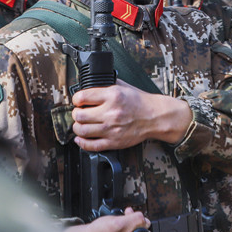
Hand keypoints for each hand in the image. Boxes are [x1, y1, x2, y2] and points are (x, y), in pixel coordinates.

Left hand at [72, 80, 192, 150]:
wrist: (155, 117)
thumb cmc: (140, 102)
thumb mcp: (123, 86)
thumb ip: (106, 85)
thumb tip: (89, 86)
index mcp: (112, 96)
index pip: (82, 97)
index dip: (76, 99)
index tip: (78, 101)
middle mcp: (110, 113)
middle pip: (79, 115)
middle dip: (76, 113)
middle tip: (78, 113)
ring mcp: (111, 129)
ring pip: (82, 131)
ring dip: (77, 127)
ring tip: (81, 124)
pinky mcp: (114, 142)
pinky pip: (91, 145)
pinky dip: (82, 143)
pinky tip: (81, 138)